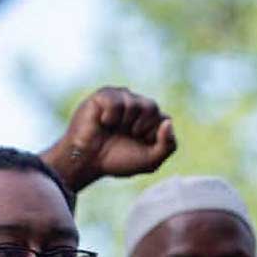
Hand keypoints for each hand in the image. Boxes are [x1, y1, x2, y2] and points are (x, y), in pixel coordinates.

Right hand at [43, 87, 175, 191]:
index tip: (138, 144)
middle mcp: (137, 105)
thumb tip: (168, 122)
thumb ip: (168, 145)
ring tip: (112, 129)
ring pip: (136, 103)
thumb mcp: (150, 161)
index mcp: (149, 119)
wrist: (87, 161)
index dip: (152, 136)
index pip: (164, 120)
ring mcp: (121, 98)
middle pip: (152, 108)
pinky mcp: (104, 95)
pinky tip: (103, 122)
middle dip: (140, 128)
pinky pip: (117, 102)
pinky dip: (110, 117)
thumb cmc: (116, 160)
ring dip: (124, 124)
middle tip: (124, 136)